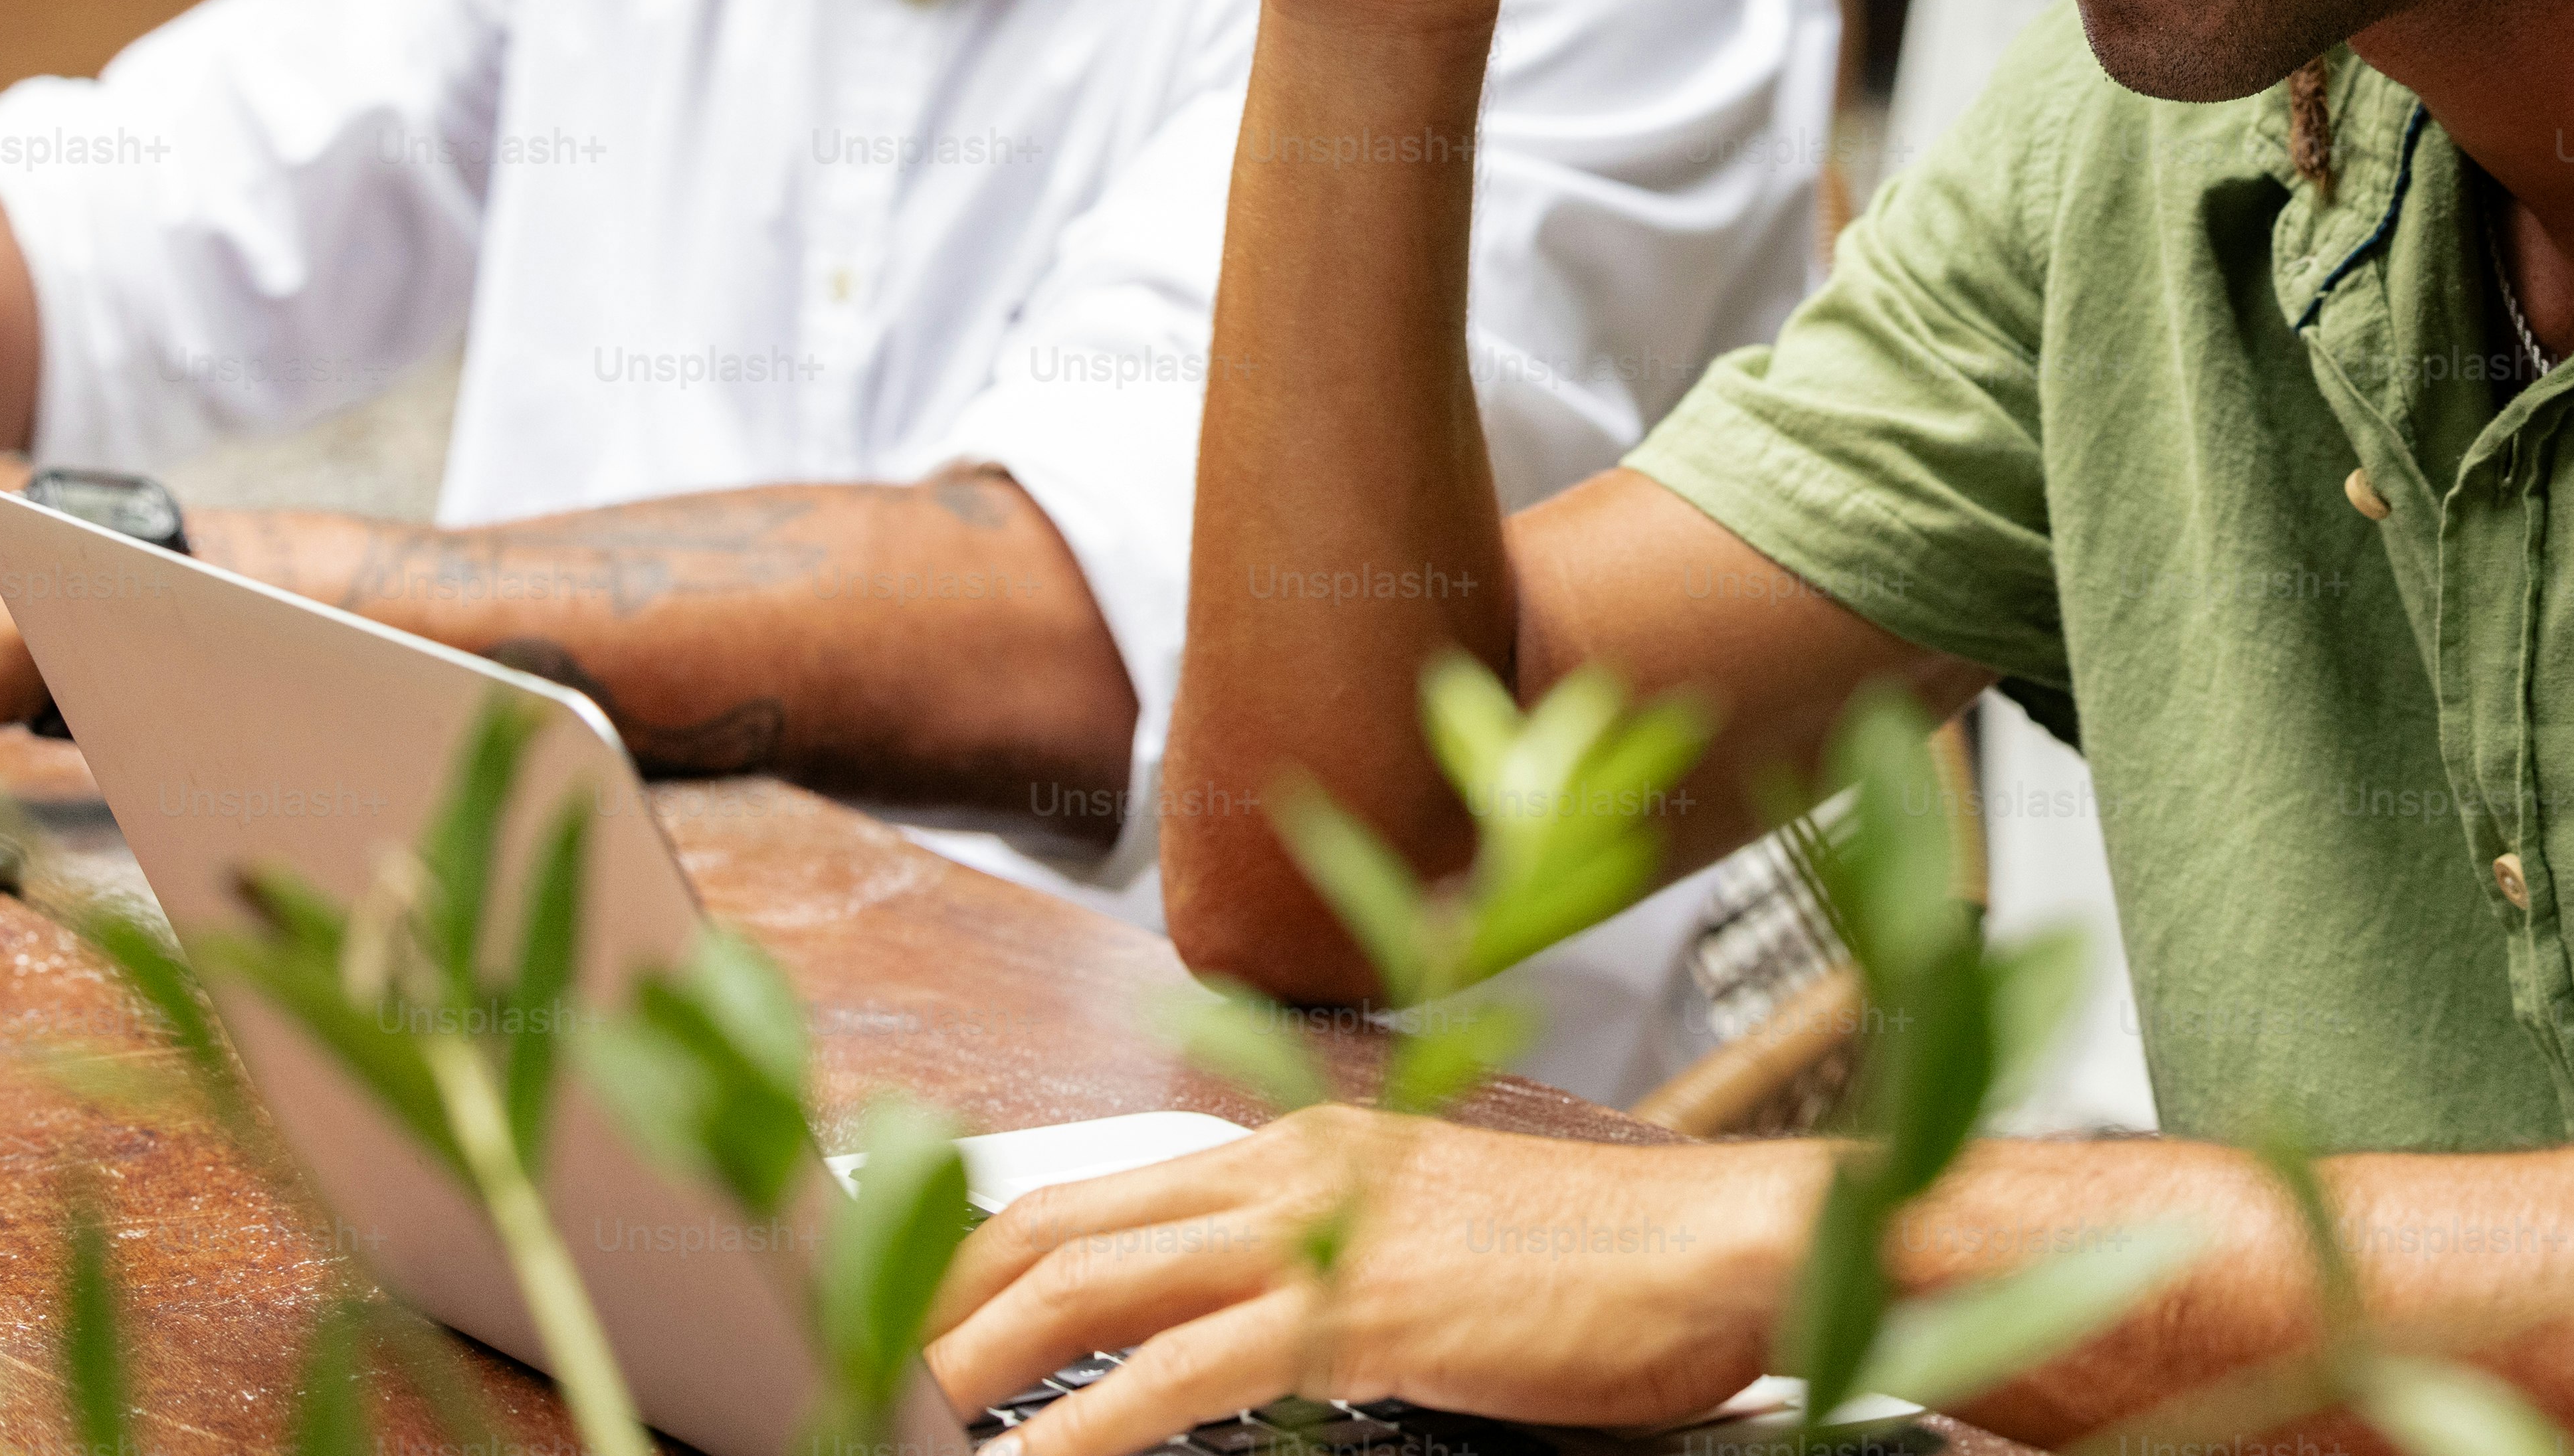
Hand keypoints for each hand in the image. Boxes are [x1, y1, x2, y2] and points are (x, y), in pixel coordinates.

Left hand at [924, 1109, 1814, 1451]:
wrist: (1727, 1244)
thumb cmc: (1601, 1268)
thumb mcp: (1427, 1248)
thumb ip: (1316, 1270)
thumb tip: (1222, 1337)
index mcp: (1300, 1145)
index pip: (1089, 1192)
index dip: (972, 1259)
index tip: (897, 1323)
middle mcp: (1290, 1162)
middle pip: (1054, 1225)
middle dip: (932, 1308)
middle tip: (846, 1375)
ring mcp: (1324, 1225)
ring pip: (1089, 1285)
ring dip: (970, 1366)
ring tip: (889, 1415)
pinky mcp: (1360, 1303)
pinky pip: (1177, 1372)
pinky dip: (1079, 1430)